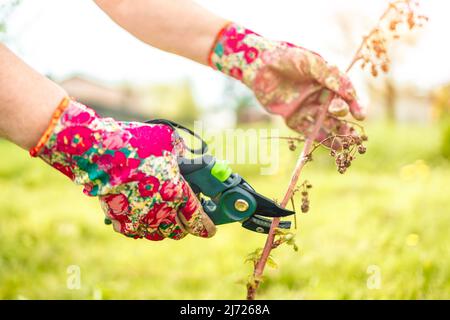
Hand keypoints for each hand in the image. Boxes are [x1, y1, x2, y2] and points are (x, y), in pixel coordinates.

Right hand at [30, 98, 215, 239]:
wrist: (99, 151)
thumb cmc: (136, 142)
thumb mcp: (169, 140)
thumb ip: (181, 153)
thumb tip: (184, 156)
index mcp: (177, 193)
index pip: (197, 219)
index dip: (207, 227)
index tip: (210, 230)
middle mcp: (160, 211)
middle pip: (178, 231)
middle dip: (185, 226)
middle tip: (185, 217)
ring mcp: (138, 218)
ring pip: (158, 234)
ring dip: (164, 227)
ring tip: (164, 215)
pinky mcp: (120, 219)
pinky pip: (135, 230)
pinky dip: (141, 225)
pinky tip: (142, 214)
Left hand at [209, 23, 364, 139]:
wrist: (259, 65)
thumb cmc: (287, 58)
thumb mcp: (312, 63)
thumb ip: (331, 77)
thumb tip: (351, 94)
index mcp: (327, 80)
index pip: (345, 94)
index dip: (354, 105)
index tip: (360, 115)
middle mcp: (318, 95)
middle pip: (336, 112)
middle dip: (344, 123)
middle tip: (350, 133)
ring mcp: (306, 107)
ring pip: (324, 123)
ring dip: (335, 134)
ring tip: (344, 146)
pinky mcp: (292, 117)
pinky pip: (307, 129)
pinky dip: (318, 138)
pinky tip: (330, 147)